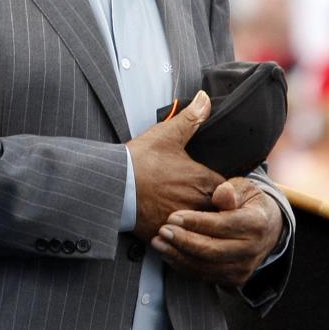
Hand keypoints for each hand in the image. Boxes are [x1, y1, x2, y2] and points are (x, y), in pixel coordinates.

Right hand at [127, 91, 225, 239]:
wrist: (113, 183)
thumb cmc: (140, 159)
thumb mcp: (166, 134)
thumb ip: (191, 118)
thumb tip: (206, 98)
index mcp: (203, 181)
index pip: (228, 191)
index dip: (222, 191)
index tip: (212, 188)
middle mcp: (199, 204)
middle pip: (220, 213)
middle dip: (214, 210)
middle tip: (203, 204)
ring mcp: (184, 222)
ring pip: (204, 230)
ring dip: (199, 225)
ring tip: (189, 218)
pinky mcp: (168, 235)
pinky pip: (184, 242)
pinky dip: (181, 238)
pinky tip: (172, 229)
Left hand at [151, 177, 284, 286]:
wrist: (268, 228)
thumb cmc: (248, 202)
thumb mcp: (243, 188)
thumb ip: (230, 190)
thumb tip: (223, 192)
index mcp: (255, 223)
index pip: (223, 226)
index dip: (196, 223)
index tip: (173, 217)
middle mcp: (252, 249)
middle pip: (213, 250)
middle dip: (184, 241)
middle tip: (162, 231)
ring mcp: (245, 267)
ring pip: (208, 267)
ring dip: (180, 257)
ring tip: (158, 243)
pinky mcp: (235, 278)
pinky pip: (207, 276)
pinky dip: (185, 266)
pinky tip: (168, 254)